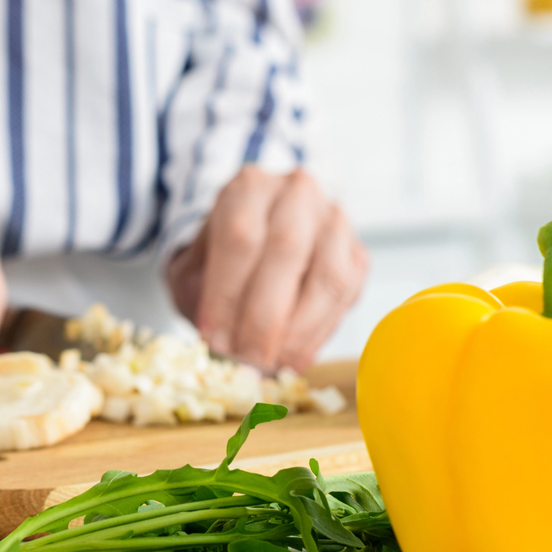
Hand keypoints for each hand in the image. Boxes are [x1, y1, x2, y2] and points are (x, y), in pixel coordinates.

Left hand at [166, 167, 366, 372]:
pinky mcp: (357, 253)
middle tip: (246, 359)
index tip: (214, 338)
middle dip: (264, 317)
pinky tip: (295, 357)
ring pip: (327, 276)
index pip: (240, 236)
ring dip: (298, 330)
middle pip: (286, 251)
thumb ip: (198, 298)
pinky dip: (320, 333)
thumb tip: (217, 347)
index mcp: (249, 187)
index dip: (227, 293)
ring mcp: (334, 220)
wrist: (258, 234)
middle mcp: (297, 192)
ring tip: (272, 364)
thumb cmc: (222, 257)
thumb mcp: (194, 266)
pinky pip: (346, 295)